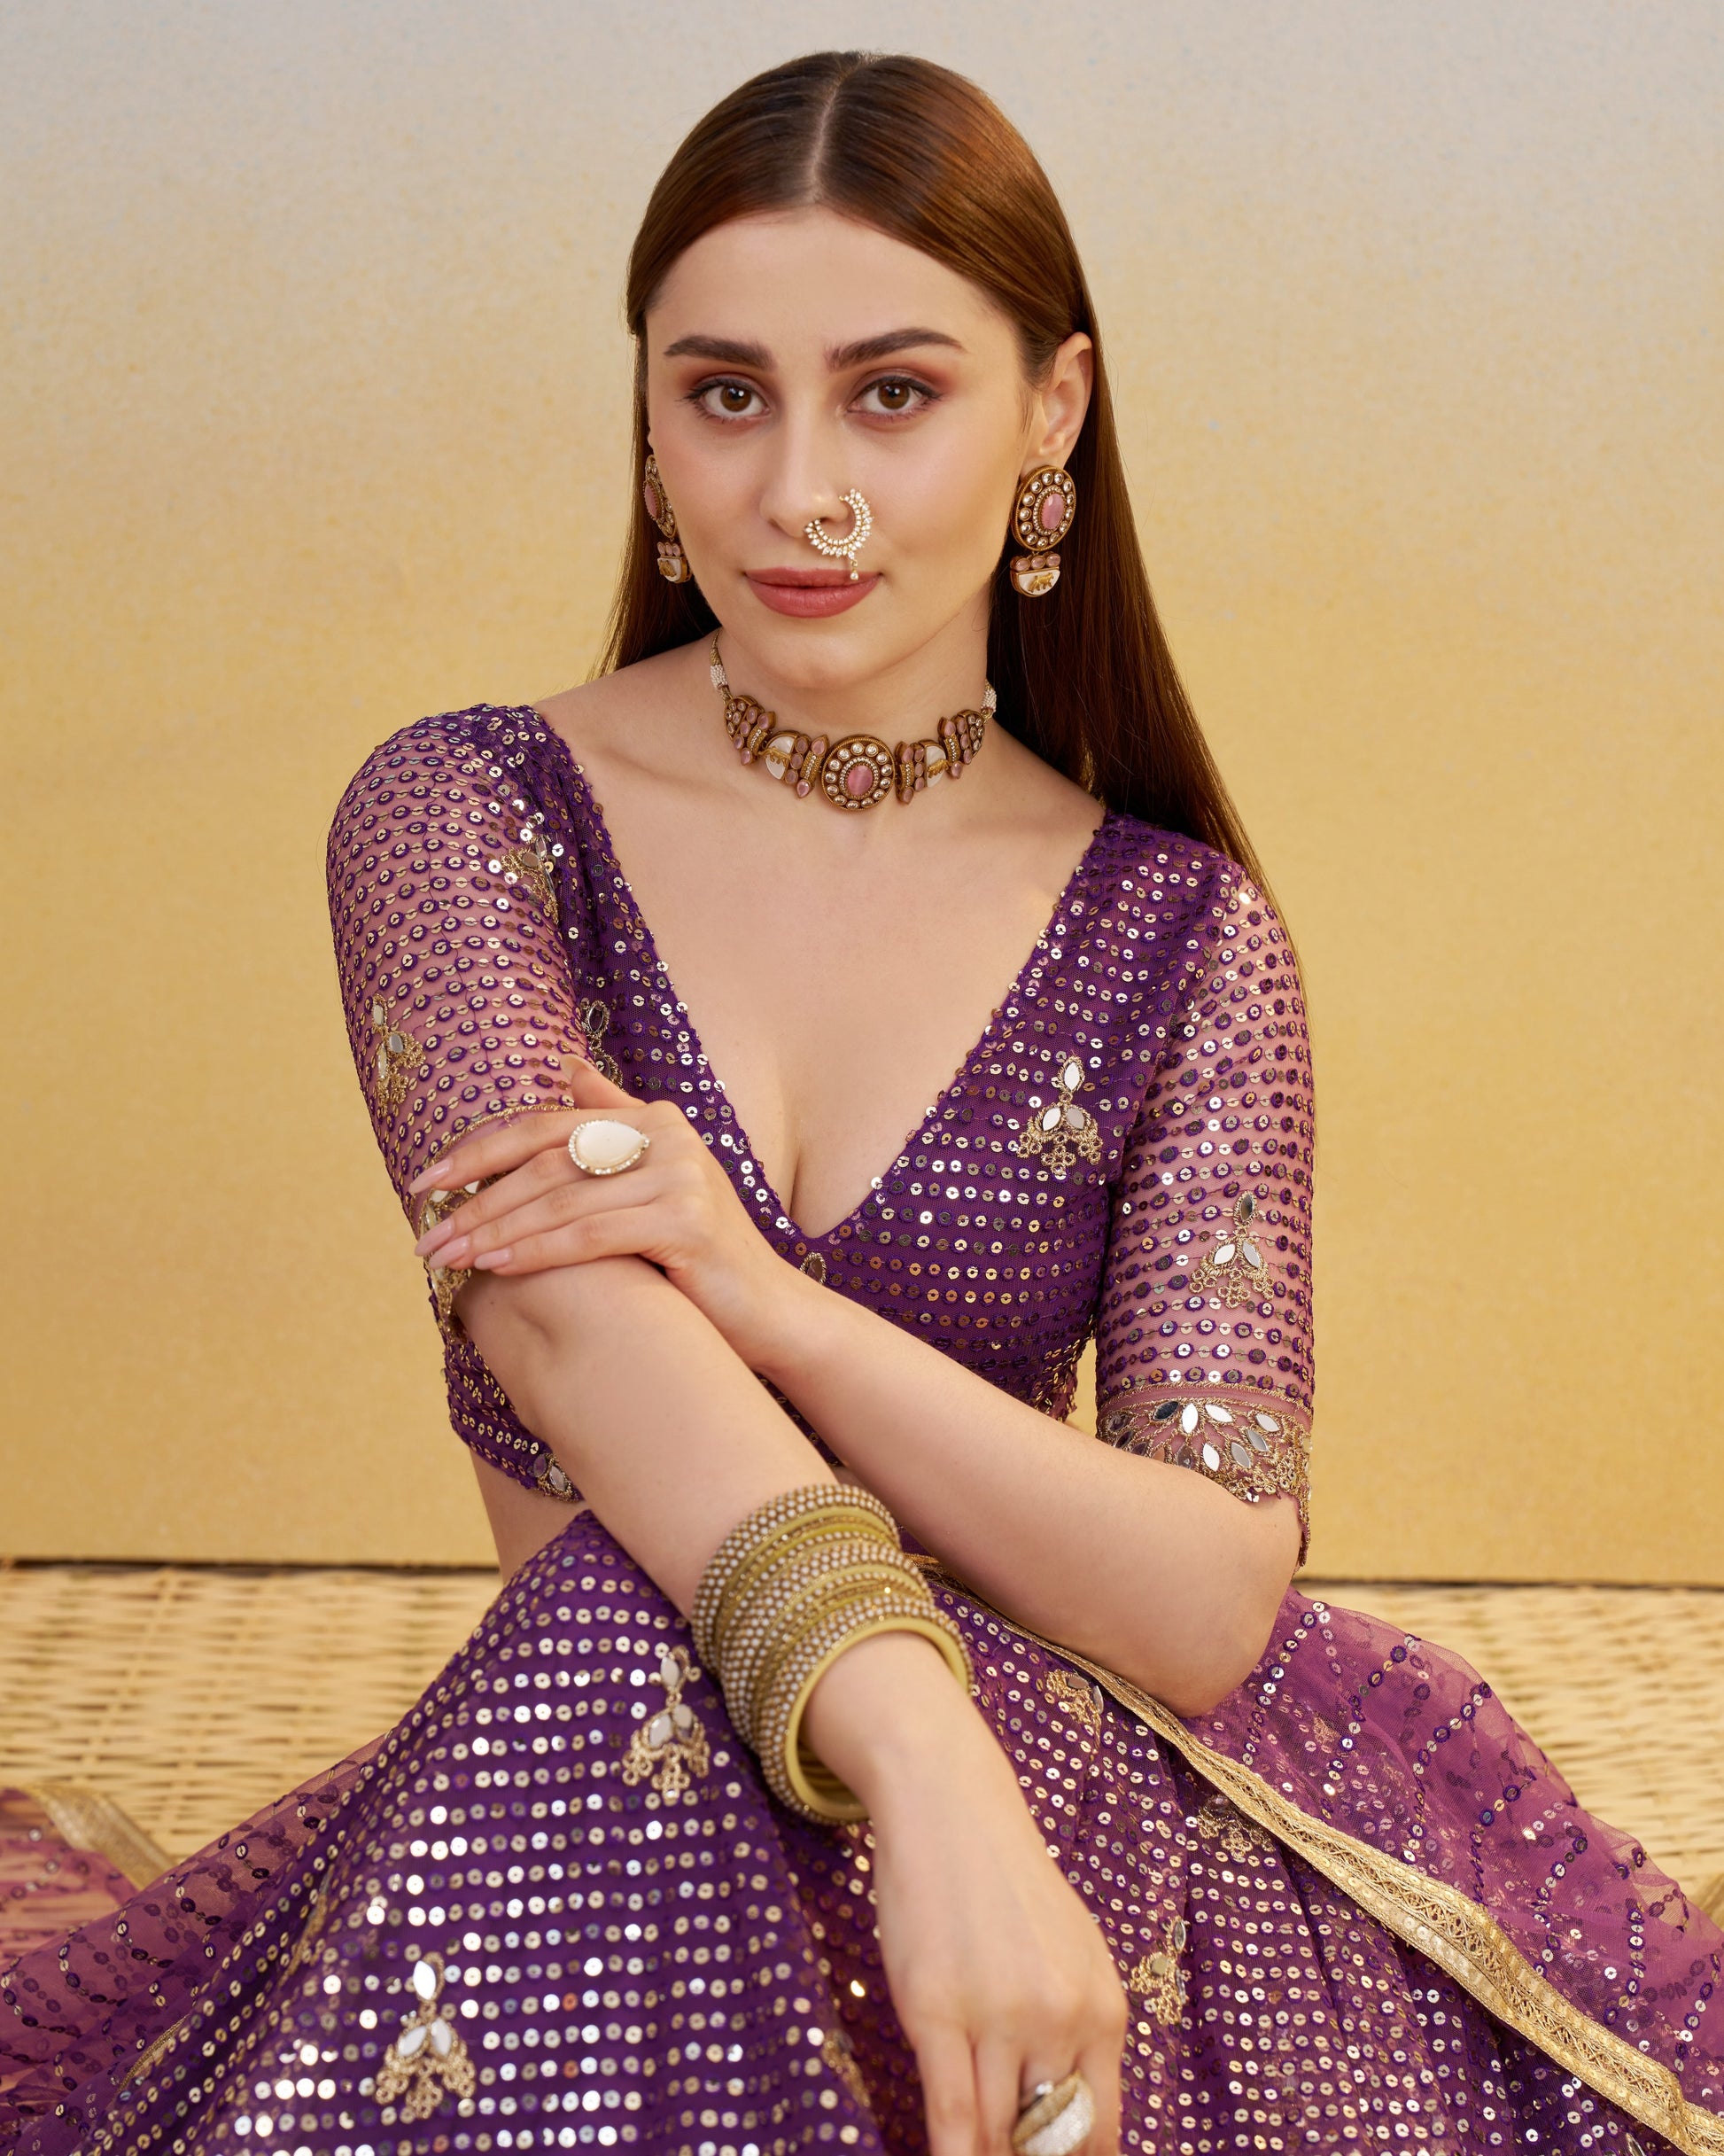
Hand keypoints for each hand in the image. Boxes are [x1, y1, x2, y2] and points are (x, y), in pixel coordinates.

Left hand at [406, 1059, 802, 1370]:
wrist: (768, 1311)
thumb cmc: (697, 1255)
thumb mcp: (653, 1181)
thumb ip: (613, 1121)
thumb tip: (565, 1066)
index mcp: (653, 1119)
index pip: (544, 1127)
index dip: (477, 1152)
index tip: (424, 1185)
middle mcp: (669, 1134)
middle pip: (545, 1162)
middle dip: (475, 1200)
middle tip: (426, 1236)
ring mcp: (681, 1175)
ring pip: (560, 1201)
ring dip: (493, 1231)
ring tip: (448, 1258)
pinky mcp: (686, 1222)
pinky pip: (589, 1236)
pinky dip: (535, 1251)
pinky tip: (496, 1268)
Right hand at [807, 1635, 1126, 2154]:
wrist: (952, 1808)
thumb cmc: (1007, 1885)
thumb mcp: (1072, 1956)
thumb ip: (1077, 2033)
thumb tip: (1073, 2120)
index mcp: (1103, 2010)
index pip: (1100, 2134)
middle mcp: (1061, 2018)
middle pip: (1047, 2143)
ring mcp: (999, 2016)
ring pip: (996, 2134)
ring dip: (985, 2155)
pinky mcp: (937, 2011)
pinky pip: (951, 2113)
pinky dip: (950, 2155)